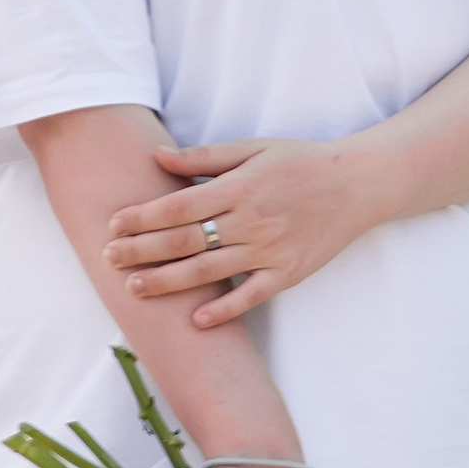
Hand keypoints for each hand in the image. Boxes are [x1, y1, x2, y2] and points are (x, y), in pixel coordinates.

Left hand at [104, 138, 389, 327]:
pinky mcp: (289, 272)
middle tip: (108, 258)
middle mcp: (253, 220)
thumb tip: (158, 157)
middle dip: (142, 251)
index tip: (114, 224)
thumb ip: (205, 157)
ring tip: (134, 287)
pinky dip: (224, 310)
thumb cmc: (303, 162)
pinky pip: (251, 296)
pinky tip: (196, 319)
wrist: (360, 184)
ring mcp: (271, 249)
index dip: (143, 217)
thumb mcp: (255, 148)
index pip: (180, 206)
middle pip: (186, 240)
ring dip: (167, 281)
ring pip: (209, 271)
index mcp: (242, 186)